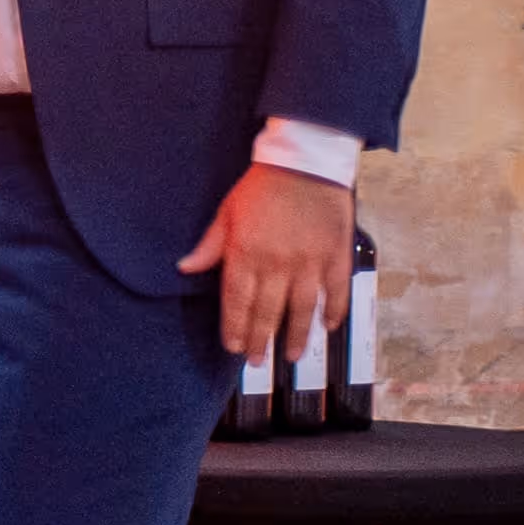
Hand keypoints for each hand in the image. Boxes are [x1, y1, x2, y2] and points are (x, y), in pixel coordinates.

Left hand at [181, 162, 355, 366]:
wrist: (305, 162)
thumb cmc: (261, 187)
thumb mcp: (226, 212)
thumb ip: (210, 246)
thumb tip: (185, 268)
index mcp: (247, 253)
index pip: (237, 301)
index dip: (235, 328)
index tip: (234, 348)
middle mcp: (278, 263)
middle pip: (268, 311)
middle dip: (261, 339)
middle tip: (257, 362)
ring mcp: (310, 262)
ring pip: (303, 308)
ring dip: (296, 335)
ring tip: (291, 356)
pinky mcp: (336, 255)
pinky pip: (337, 291)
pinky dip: (334, 311)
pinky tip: (328, 328)